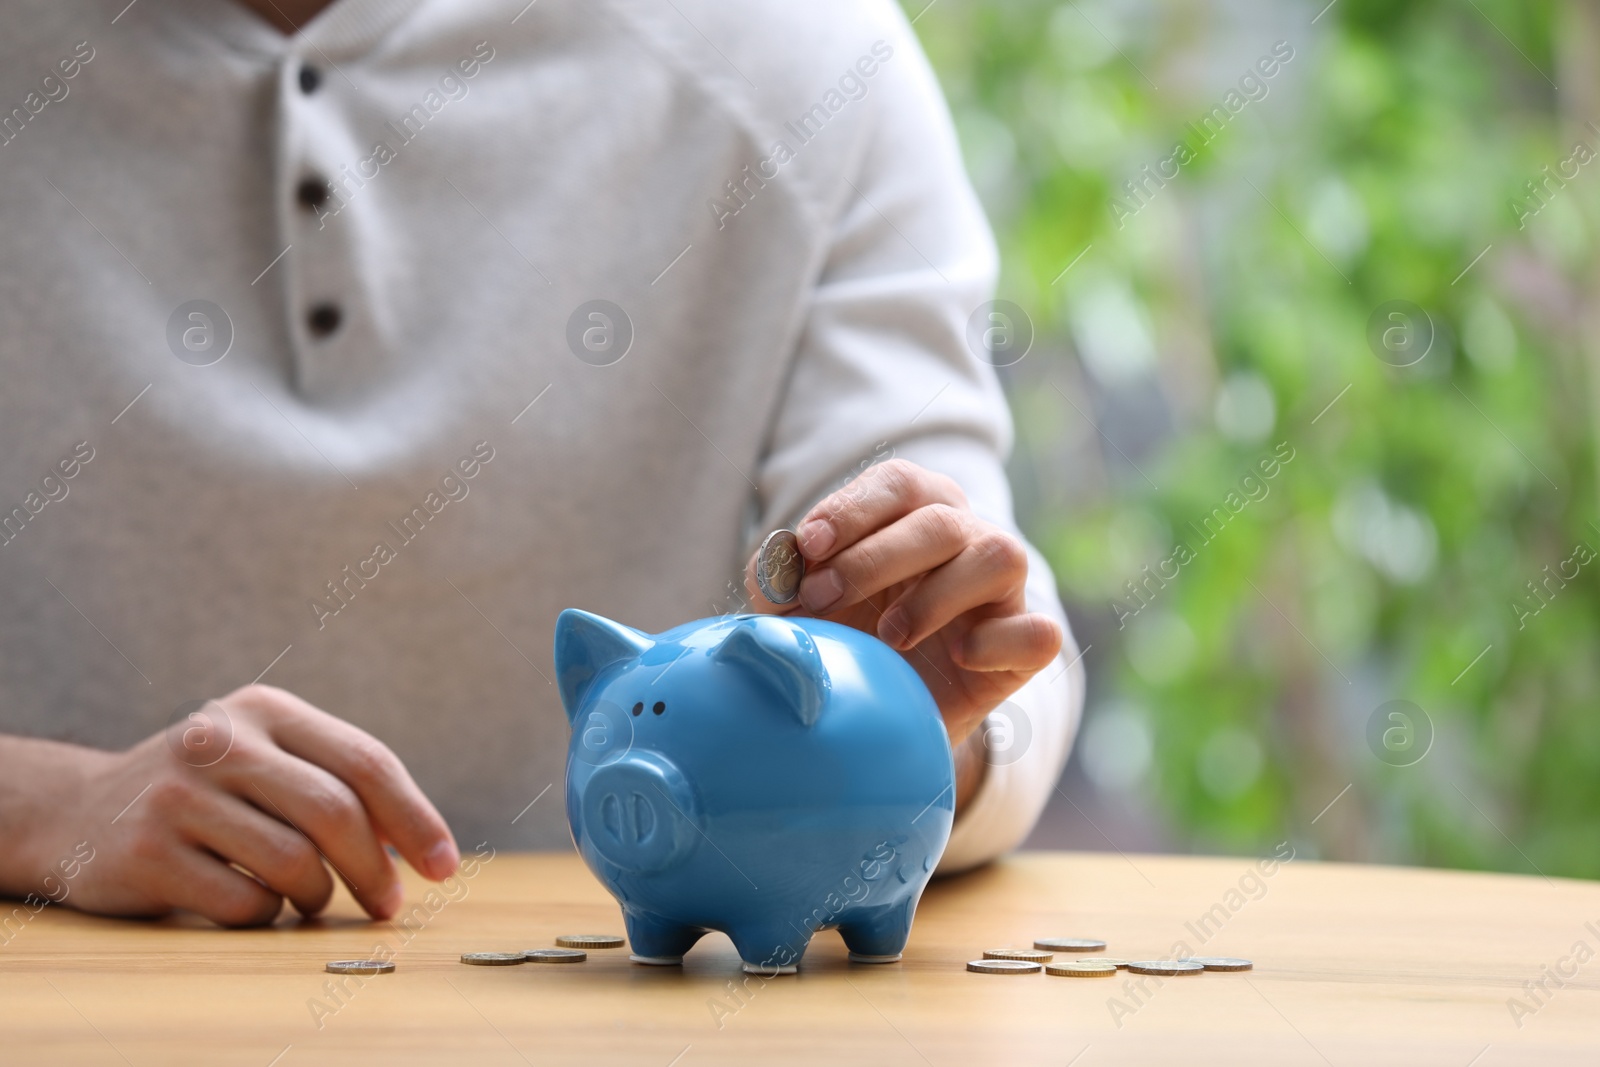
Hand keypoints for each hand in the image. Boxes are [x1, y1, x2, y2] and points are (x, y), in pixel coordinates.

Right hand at [0, 684, 458, 926]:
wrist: (75, 812)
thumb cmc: (204, 793)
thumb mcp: (264, 760)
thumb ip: (336, 783)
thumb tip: (420, 843)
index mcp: (265, 710)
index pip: (365, 760)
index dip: (415, 818)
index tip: (444, 866)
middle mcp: (219, 742)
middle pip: (334, 811)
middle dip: (376, 868)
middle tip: (389, 904)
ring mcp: (178, 795)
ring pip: (293, 861)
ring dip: (318, 894)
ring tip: (311, 898)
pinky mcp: (147, 851)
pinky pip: (243, 901)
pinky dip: (266, 914)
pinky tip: (254, 902)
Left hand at [746, 459, 1061, 746]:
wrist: (884, 715)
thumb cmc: (843, 639)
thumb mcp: (796, 608)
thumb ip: (778, 577)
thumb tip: (779, 559)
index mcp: (914, 511)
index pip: (898, 484)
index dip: (852, 510)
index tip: (808, 547)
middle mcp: (967, 537)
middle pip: (940, 519)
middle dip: (873, 560)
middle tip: (822, 601)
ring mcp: (1003, 589)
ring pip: (998, 555)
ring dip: (935, 595)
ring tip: (889, 636)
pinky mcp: (1024, 646)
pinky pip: (1037, 632)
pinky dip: (998, 642)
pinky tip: (959, 657)